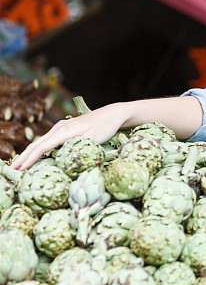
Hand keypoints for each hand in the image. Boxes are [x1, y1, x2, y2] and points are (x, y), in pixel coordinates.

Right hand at [12, 103, 128, 170]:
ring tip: (20, 165)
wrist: (112, 114)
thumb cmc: (105, 126)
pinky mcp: (65, 130)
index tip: (21, 169)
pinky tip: (35, 156)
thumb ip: (79, 148)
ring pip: (40, 142)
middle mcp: (59, 128)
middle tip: (13, 170)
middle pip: (36, 144)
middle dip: (24, 157)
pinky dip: (38, 149)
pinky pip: (47, 140)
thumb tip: (66, 159)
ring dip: (29, 153)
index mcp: (64, 131)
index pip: (42, 147)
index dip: (30, 159)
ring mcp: (61, 128)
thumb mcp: (94, 139)